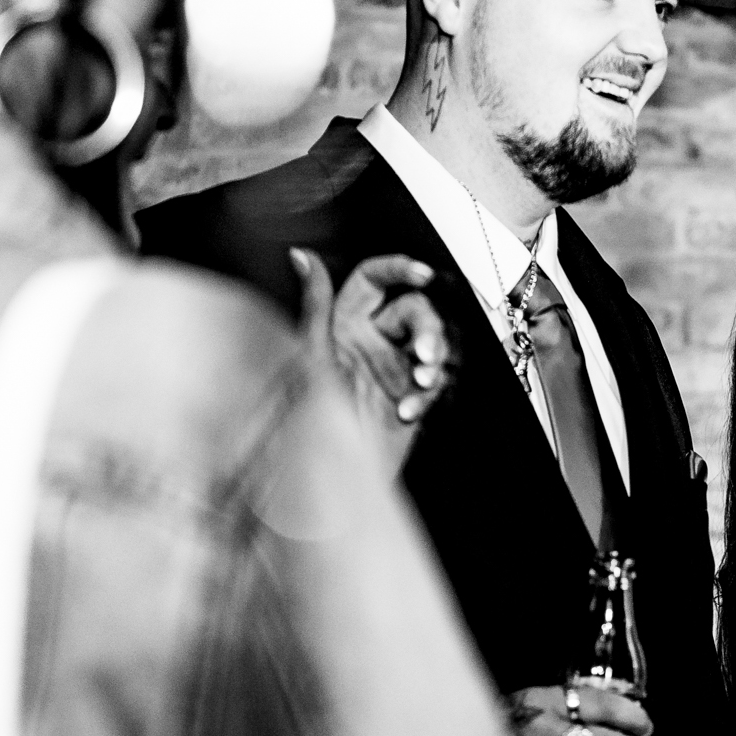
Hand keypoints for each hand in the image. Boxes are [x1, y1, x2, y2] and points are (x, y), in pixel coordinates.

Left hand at [291, 248, 449, 474]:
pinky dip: (424, 396)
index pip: (373, 280)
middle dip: (425, 328)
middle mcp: (369, 341)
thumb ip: (314, 303)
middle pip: (413, 310)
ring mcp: (392, 369)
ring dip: (433, 359)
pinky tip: (408, 411)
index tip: (420, 275)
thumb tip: (301, 256)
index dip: (398, 269)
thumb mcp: (312, 355)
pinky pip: (434, 384)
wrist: (327, 478)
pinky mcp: (410, 397)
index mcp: (343, 324)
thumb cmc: (308, 422)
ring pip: (431, 343)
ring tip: (421, 379)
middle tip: (423, 353)